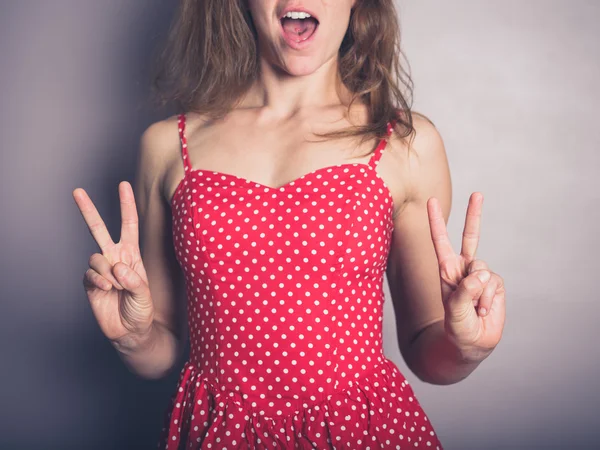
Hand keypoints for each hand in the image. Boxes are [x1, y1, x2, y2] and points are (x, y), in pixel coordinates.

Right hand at [73, 181, 153, 346]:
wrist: (129, 331)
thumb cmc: (141, 310)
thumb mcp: (145, 294)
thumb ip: (133, 280)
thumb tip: (116, 268)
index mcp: (131, 254)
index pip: (128, 225)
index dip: (127, 205)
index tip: (123, 184)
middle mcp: (114, 257)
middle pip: (99, 229)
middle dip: (88, 210)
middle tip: (77, 191)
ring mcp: (101, 270)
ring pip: (96, 256)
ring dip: (107, 272)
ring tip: (117, 287)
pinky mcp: (90, 283)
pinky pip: (90, 274)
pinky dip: (99, 281)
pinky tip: (107, 290)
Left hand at [427, 192, 505, 362]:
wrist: (473, 343)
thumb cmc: (457, 327)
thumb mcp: (454, 310)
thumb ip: (464, 291)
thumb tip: (480, 273)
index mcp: (446, 270)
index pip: (440, 241)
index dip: (436, 221)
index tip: (431, 200)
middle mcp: (463, 268)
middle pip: (470, 237)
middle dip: (473, 215)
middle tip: (477, 194)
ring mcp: (480, 275)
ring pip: (482, 268)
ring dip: (479, 291)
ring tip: (473, 308)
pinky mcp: (495, 284)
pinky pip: (494, 283)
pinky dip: (489, 299)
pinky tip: (484, 309)